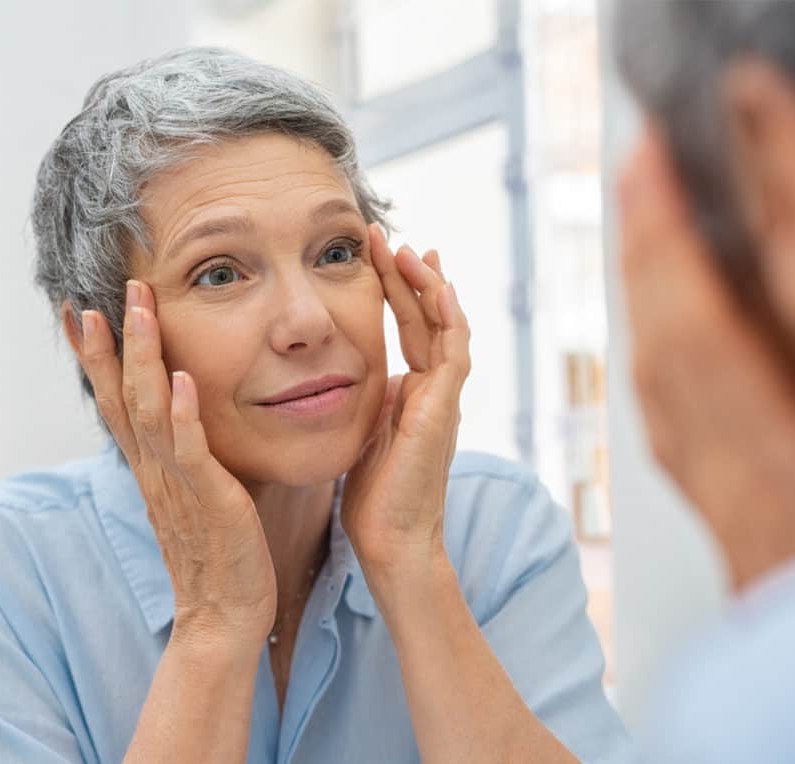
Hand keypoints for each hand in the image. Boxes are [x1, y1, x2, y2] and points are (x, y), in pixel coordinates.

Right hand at [79, 280, 275, 647]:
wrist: (225, 614)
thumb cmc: (219, 553)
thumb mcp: (195, 494)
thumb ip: (188, 456)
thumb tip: (190, 418)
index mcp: (151, 468)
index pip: (115, 402)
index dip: (97, 357)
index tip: (81, 312)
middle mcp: (154, 470)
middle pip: (120, 396)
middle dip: (111, 343)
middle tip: (100, 294)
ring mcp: (177, 484)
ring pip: (148, 410)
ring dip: (142, 359)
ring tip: (139, 311)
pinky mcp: (209, 499)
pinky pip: (190, 451)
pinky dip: (182, 414)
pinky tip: (179, 380)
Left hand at [341, 224, 470, 578]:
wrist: (393, 541)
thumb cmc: (374, 498)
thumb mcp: (361, 434)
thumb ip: (362, 402)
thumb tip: (339, 376)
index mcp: (412, 394)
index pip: (407, 328)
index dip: (392, 291)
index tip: (373, 256)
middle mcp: (433, 390)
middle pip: (426, 318)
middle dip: (406, 276)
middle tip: (385, 238)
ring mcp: (444, 397)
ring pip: (446, 325)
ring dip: (428, 285)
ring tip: (406, 249)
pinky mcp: (446, 408)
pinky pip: (455, 350)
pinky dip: (449, 315)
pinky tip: (436, 284)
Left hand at [618, 127, 794, 588]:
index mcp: (763, 454)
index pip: (699, 328)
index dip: (670, 244)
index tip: (653, 174)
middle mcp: (713, 451)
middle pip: (662, 328)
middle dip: (647, 241)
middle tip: (640, 165)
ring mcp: (696, 461)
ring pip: (652, 352)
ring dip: (643, 277)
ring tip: (643, 210)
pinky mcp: (694, 468)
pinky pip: (657, 385)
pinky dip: (652, 326)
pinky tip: (655, 300)